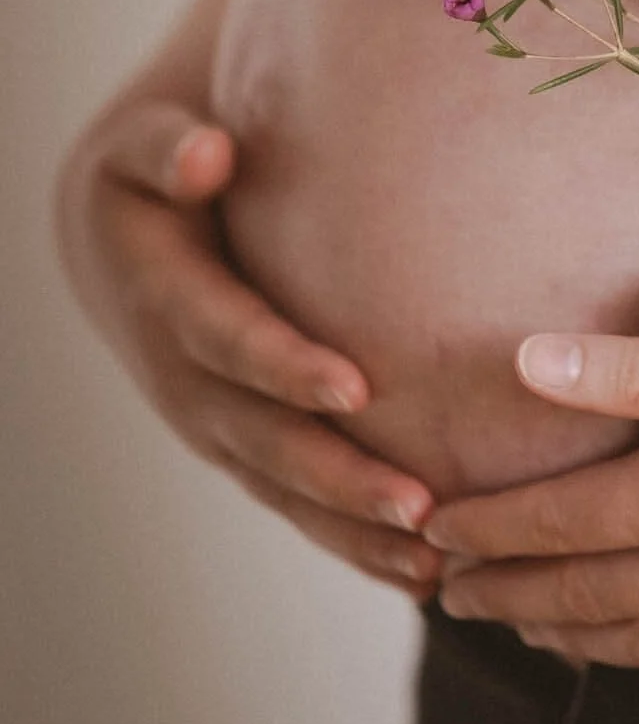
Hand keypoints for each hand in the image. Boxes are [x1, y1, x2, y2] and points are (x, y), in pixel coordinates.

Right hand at [57, 99, 442, 596]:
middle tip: (419, 506)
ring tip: (432, 560)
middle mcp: (187, 379)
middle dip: (338, 477)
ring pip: (283, 489)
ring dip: (353, 528)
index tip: (355, 386)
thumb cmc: (155, 175)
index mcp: (164, 299)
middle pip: (263, 438)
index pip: (226, 338)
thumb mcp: (145, 147)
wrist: (121, 242)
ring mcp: (214, 424)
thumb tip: (206, 153)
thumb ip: (169, 147)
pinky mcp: (242, 448)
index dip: (282, 364)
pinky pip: (296, 503)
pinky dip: (351, 542)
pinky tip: (420, 575)